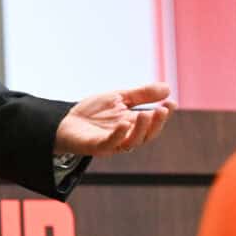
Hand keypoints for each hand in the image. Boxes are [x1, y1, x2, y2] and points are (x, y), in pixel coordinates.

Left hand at [55, 82, 175, 155]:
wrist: (64, 122)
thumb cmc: (92, 112)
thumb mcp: (118, 98)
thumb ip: (141, 94)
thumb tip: (168, 88)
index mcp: (132, 124)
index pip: (153, 122)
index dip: (164, 114)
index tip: (171, 103)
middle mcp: (125, 135)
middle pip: (147, 134)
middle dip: (156, 123)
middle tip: (162, 110)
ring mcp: (112, 142)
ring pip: (132, 142)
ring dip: (141, 129)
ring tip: (146, 114)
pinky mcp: (97, 146)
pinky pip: (110, 144)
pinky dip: (118, 135)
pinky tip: (123, 124)